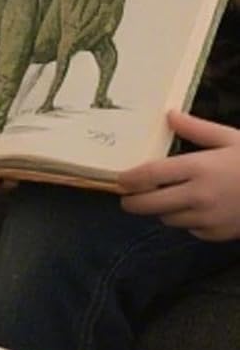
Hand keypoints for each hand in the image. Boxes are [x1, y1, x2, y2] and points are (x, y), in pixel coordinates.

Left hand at [117, 110, 239, 241]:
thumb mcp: (230, 138)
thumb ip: (196, 129)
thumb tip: (168, 115)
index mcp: (198, 168)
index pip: (150, 176)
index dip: (129, 180)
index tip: (119, 180)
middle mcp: (198, 196)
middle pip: (149, 204)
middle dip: (132, 202)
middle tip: (127, 198)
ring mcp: (209, 218)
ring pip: (168, 219)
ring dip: (161, 211)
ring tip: (163, 199)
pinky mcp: (219, 234)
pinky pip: (190, 231)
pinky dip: (186, 222)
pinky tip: (193, 210)